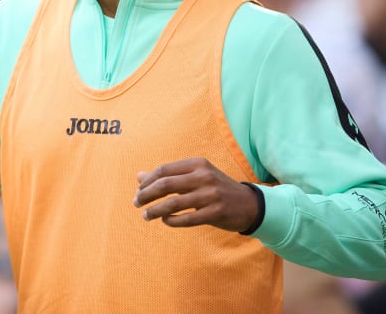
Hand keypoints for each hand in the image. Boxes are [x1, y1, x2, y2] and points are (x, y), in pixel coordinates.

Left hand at [133, 158, 257, 231]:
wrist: (248, 204)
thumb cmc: (215, 189)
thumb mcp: (195, 176)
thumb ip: (169, 176)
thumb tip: (139, 176)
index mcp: (197, 164)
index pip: (164, 170)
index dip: (147, 182)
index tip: (138, 191)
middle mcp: (203, 176)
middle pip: (165, 185)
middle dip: (146, 195)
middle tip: (136, 203)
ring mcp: (210, 194)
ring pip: (173, 203)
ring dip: (155, 210)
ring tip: (146, 216)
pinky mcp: (215, 212)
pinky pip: (186, 219)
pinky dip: (171, 221)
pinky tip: (165, 221)